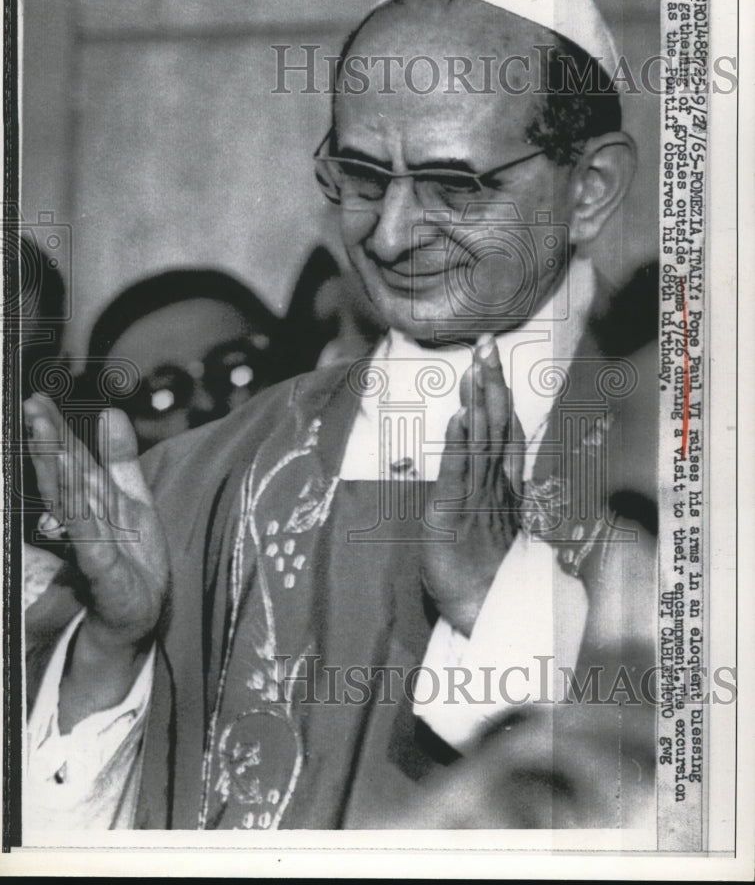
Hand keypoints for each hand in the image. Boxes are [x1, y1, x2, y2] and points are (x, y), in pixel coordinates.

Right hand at [24, 393, 168, 728]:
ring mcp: (89, 546)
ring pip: (69, 504)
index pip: (70, 459)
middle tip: (32, 409)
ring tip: (46, 439)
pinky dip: (81, 520)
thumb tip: (110, 412)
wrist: (136, 616)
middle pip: (63, 476)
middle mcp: (82, 520)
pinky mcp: (102, 572)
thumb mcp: (131, 499)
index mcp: (90, 500)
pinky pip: (89, 542)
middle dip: (48, 443)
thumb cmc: (131, 558)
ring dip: (58, 473)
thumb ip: (120, 459)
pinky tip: (73, 499)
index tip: (38, 401)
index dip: (56, 431)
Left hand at [421, 335, 524, 636]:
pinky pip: (457, 472)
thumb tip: (483, 459)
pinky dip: (459, 442)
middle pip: (496, 423)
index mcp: (501, 484)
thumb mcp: (483, 520)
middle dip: (491, 381)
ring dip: (479, 399)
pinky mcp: (451, 513)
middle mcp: (493, 484)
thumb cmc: (478, 569)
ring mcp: (476, 496)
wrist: (481, 612)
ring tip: (476, 365)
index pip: (503, 428)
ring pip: (482, 439)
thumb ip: (487, 487)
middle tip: (487, 343)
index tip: (491, 359)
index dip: (497, 392)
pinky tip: (459, 415)